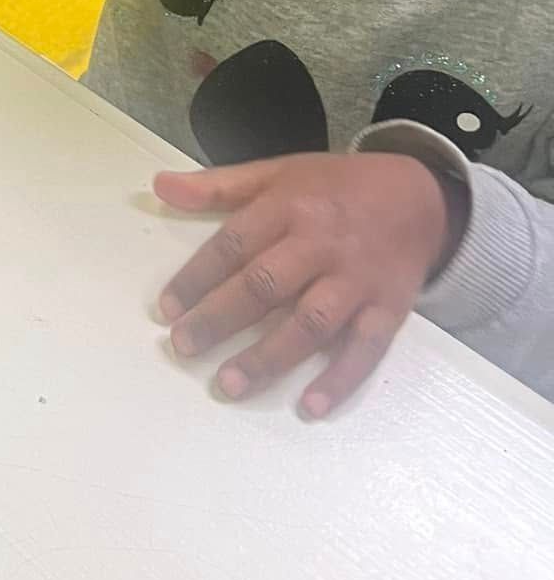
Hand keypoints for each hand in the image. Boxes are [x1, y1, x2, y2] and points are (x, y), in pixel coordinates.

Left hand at [154, 151, 455, 417]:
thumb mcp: (277, 172)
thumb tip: (160, 186)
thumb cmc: (335, 188)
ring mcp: (356, 280)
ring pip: (310, 322)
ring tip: (230, 385)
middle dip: (221, 318)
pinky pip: (365, 349)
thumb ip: (219, 185)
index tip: (167, 309)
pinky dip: (340, 379)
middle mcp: (321, 244)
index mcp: (288, 206)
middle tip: (183, 348)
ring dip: (269, 357)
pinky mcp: (388, 309)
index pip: (233, 244)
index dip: (197, 277)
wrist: (418, 197)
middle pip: (266, 285)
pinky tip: (310, 406)